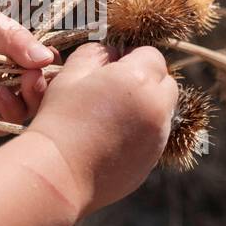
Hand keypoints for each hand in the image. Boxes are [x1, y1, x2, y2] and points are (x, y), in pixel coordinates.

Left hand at [0, 1, 57, 121]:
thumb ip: (13, 36)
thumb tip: (46, 58)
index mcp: (15, 50)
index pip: (47, 62)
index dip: (52, 66)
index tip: (45, 64)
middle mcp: (10, 76)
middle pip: (43, 91)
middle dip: (41, 88)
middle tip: (29, 81)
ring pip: (27, 112)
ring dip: (22, 103)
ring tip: (0, 91)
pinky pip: (3, 127)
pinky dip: (2, 117)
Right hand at [25, 42, 177, 217]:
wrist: (58, 173)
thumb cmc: (60, 119)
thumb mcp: (71, 74)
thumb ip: (96, 53)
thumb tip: (112, 52)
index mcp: (139, 80)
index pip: (152, 55)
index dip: (132, 56)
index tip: (113, 65)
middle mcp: (156, 108)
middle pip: (166, 83)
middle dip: (147, 80)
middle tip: (115, 88)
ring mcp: (158, 138)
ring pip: (162, 112)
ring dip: (146, 107)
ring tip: (111, 116)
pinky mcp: (151, 162)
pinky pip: (154, 138)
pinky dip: (141, 133)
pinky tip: (111, 139)